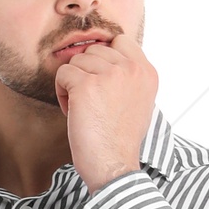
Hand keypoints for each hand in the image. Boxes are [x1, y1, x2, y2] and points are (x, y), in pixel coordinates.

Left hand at [53, 32, 157, 193]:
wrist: (114, 167)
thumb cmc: (121, 140)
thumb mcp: (139, 101)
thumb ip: (128, 76)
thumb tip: (105, 55)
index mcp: (147, 72)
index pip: (120, 41)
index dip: (104, 59)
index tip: (103, 84)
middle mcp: (131, 69)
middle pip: (94, 50)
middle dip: (87, 73)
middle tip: (92, 102)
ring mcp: (109, 75)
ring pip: (76, 61)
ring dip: (73, 83)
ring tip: (83, 108)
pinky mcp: (86, 85)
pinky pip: (62, 73)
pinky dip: (61, 93)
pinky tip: (73, 112)